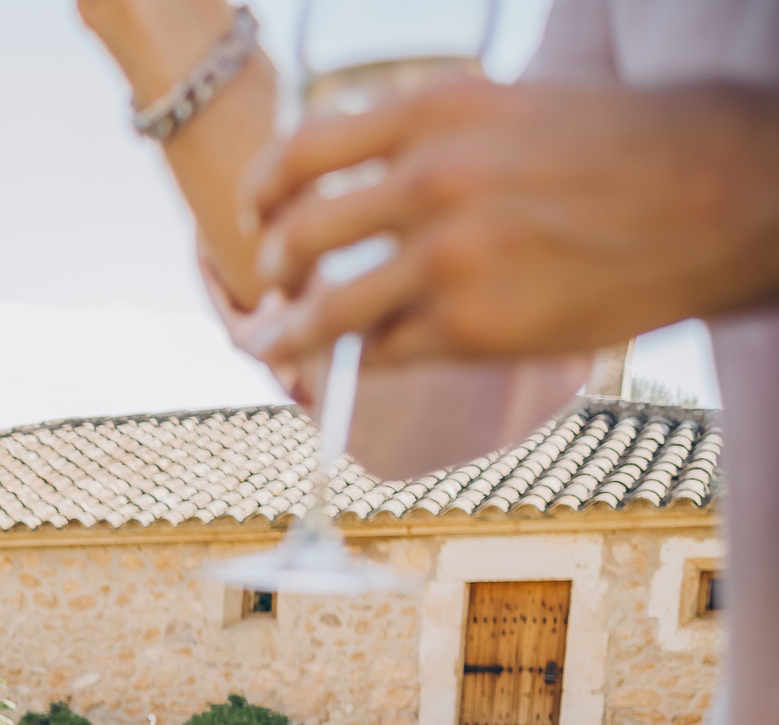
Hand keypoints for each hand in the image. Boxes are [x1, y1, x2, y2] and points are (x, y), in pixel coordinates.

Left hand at [245, 78, 778, 366]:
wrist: (720, 195)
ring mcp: (450, 257)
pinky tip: (354, 365)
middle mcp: (430, 180)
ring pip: (324, 312)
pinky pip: (379, 355)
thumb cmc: (620, 149)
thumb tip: (356, 179)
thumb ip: (430, 139)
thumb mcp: (510, 108)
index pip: (299, 151)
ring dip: (289, 335)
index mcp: (434, 113)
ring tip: (281, 343)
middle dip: (272, 271)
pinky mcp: (473, 326)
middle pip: (298, 238)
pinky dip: (356, 365)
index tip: (253, 216)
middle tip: (273, 289)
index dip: (261, 191)